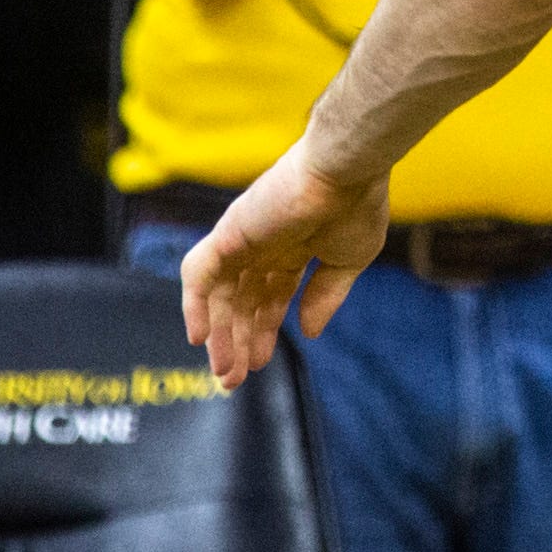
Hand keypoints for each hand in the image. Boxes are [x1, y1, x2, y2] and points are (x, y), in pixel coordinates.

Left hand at [181, 138, 392, 387]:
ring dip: (218, 334)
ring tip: (224, 371)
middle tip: (233, 380)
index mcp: (294, 248)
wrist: (346, 171)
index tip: (258, 365)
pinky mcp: (227, 234)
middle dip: (236, 342)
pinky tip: (199, 337)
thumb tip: (308, 332)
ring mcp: (242, 240)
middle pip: (240, 302)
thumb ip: (326, 296)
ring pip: (218, 295)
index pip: (268, 297)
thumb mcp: (350, 261)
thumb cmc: (357, 206)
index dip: (262, 331)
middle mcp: (263, 246)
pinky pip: (197, 273)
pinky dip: (194, 305)